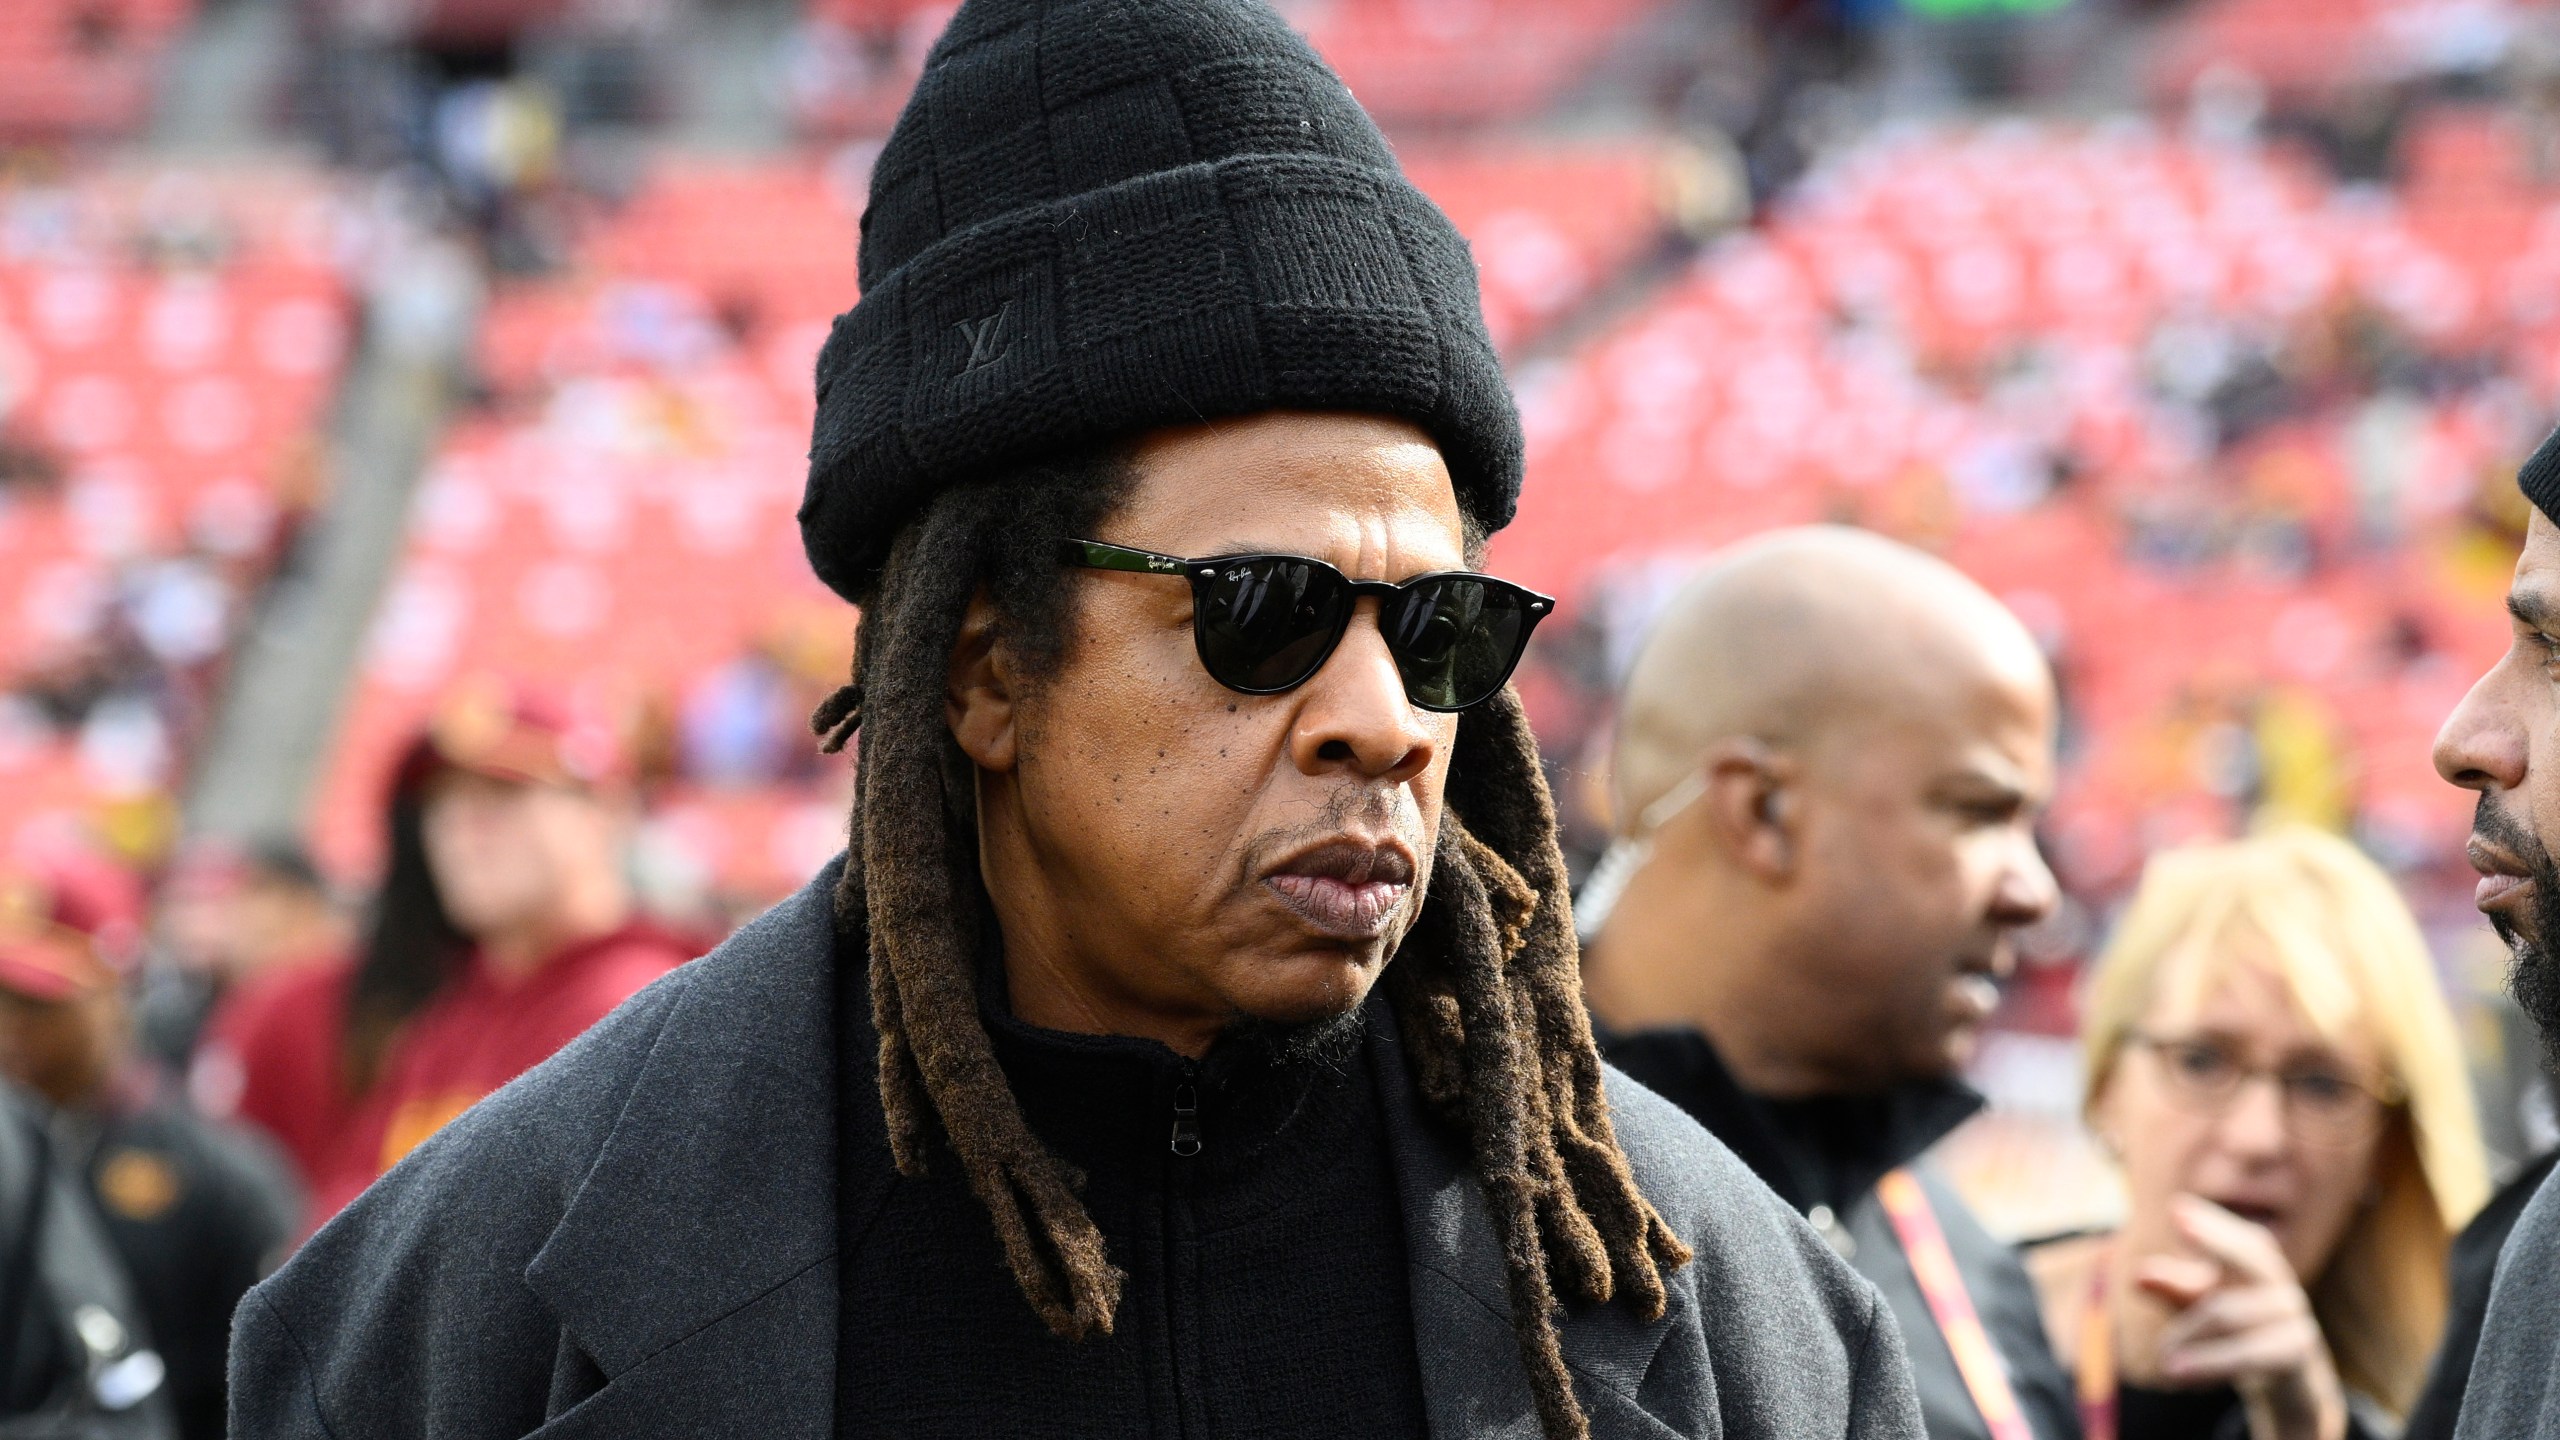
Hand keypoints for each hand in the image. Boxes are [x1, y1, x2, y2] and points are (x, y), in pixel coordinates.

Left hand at [2133, 1195, 2345, 1439]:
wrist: (2295, 1393)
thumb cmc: (2241, 1339)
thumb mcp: (2203, 1312)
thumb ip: (2176, 1290)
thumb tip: (2138, 1274)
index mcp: (2262, 1273)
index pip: (2246, 1241)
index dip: (2214, 1227)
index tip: (2177, 1209)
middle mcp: (2283, 1292)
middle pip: (2255, 1260)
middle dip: (2216, 1245)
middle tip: (2161, 1249)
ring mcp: (2297, 1325)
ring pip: (2231, 1314)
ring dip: (2187, 1333)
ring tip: (2160, 1358)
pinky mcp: (2298, 1363)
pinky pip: (2252, 1356)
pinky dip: (2210, 1362)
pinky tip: (2176, 1373)